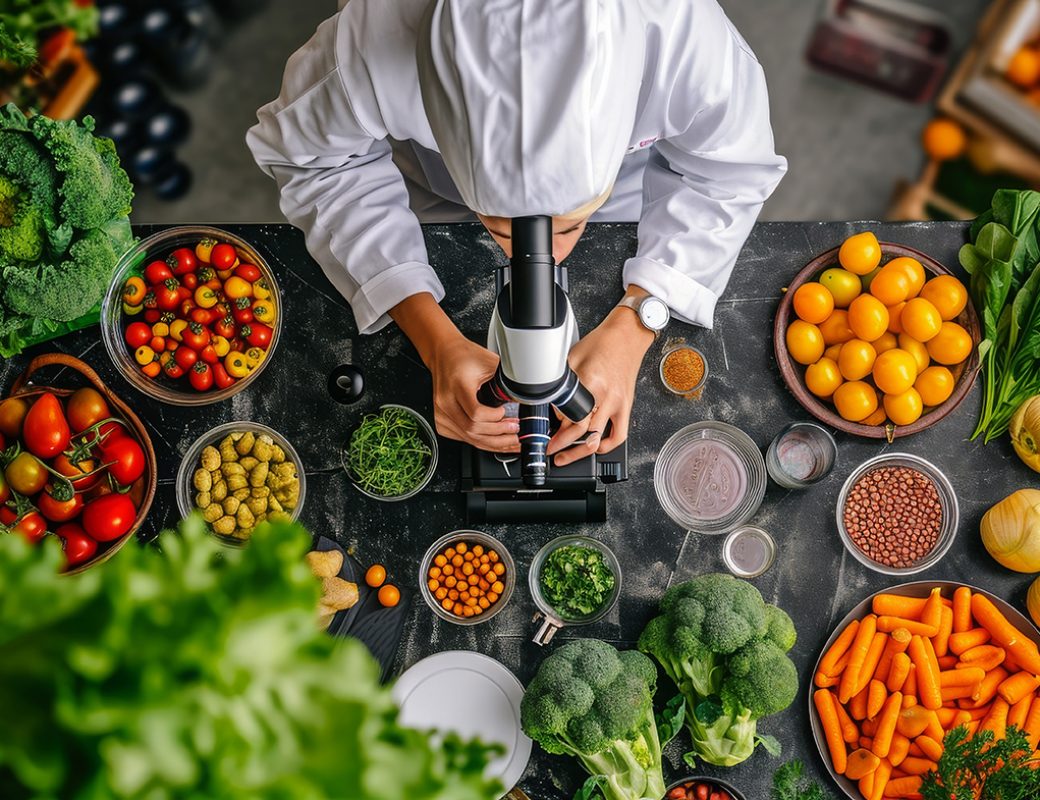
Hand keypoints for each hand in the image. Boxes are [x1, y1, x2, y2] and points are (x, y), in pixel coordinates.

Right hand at [427, 334, 520, 451]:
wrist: (444, 354)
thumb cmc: (465, 356)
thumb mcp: (489, 362)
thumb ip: (505, 380)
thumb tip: (525, 398)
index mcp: (457, 386)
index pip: (476, 413)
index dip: (494, 418)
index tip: (504, 411)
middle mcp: (445, 402)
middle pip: (473, 429)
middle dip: (499, 434)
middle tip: (515, 430)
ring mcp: (441, 414)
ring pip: (469, 438)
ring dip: (493, 442)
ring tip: (510, 439)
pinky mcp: (442, 422)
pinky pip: (464, 438)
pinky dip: (482, 441)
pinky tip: (495, 440)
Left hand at [548, 304, 653, 466]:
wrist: (626, 336)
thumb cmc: (600, 344)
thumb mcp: (571, 357)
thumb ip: (561, 381)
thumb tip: (549, 402)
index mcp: (590, 382)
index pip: (568, 414)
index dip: (554, 425)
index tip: (543, 429)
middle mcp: (606, 396)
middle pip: (581, 431)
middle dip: (561, 445)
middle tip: (549, 450)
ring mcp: (618, 404)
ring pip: (597, 438)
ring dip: (579, 452)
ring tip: (565, 457)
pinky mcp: (626, 407)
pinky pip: (619, 436)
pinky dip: (606, 447)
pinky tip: (594, 449)